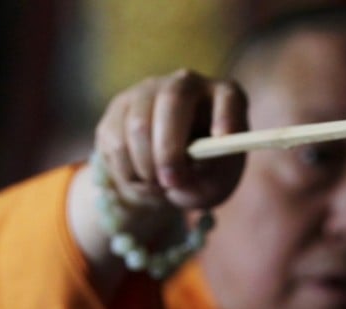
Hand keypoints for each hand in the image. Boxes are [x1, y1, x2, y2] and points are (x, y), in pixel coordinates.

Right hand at [94, 69, 248, 211]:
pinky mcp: (120, 106)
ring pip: (139, 126)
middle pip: (173, 101)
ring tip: (159, 187)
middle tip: (171, 182)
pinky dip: (127, 171)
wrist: (165, 177)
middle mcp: (186, 85)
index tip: (223, 138)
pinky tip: (141, 179)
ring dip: (146, 168)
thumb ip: (205, 184)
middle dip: (169, 148)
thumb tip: (181, 179)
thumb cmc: (201, 178)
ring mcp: (150, 90)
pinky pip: (116, 141)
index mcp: (223, 99)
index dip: (226, 114)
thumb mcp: (212, 188)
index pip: (229, 96)